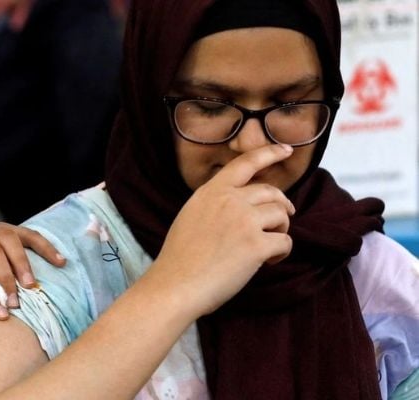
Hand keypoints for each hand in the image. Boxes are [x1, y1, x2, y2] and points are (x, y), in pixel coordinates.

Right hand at [153, 144, 295, 315]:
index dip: (269, 154)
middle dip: (281, 206)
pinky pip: (285, 242)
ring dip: (280, 231)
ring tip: (266, 248)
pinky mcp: (256, 245)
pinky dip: (280, 253)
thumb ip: (216, 203)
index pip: (245, 163)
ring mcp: (244, 221)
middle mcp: (229, 200)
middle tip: (282, 220)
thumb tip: (245, 204)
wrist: (175, 284)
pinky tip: (267, 262)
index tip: (286, 150)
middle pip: (271, 192)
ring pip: (281, 216)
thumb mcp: (192, 215)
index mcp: (211, 191)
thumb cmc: (180, 258)